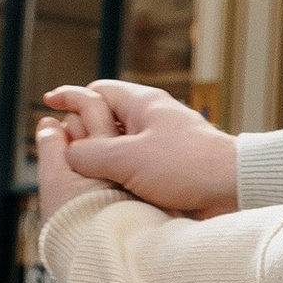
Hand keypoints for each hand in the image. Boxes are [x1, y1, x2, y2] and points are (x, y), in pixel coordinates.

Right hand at [41, 79, 240, 217]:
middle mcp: (152, 121)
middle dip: (82, 134)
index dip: (71, 97)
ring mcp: (162, 145)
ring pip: (119, 148)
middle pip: (105, 120)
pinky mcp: (170, 170)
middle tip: (61, 149)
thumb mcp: (127, 158)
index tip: (49, 102)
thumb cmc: (186, 166)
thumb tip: (67, 154)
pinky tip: (107, 191)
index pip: (99, 91)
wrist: (233, 189)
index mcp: (143, 105)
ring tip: (79, 175)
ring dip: (100, 160)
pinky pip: (135, 168)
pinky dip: (118, 176)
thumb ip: (90, 153)